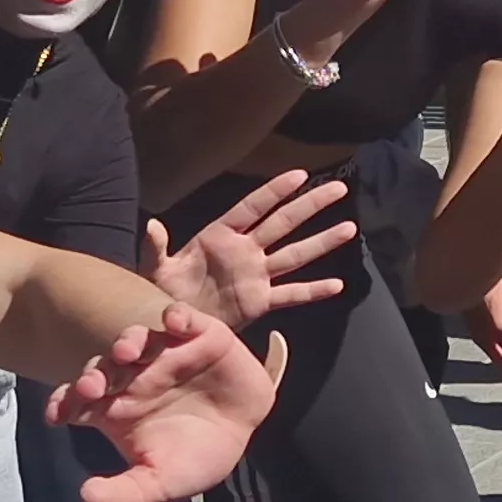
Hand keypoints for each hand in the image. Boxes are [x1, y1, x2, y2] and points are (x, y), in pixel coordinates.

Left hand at [46, 302, 281, 501]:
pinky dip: (177, 316)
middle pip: (103, 369)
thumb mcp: (160, 484)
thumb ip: (125, 495)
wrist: (243, 434)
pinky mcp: (199, 336)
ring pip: (138, 340)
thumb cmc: (194, 457)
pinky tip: (173, 322)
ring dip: (128, 341)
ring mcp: (164, 353)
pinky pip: (184, 319)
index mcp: (115, 407)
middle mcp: (133, 376)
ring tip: (126, 351)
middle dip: (93, 375)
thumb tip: (87, 498)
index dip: (64, 404)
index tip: (56, 415)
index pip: (78, 402)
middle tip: (91, 387)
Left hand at [142, 169, 355, 327]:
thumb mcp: (157, 269)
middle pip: (284, 223)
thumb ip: (156, 247)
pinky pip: (291, 294)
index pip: (254, 208)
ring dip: (321, 242)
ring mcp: (256, 276)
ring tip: (349, 228)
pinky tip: (336, 285)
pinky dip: (313, 291)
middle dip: (310, 206)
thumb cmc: (164, 293)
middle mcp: (245, 251)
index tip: (300, 175)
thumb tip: (151, 224)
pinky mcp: (260, 302)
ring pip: (295, 255)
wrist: (174, 326)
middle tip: (338, 189)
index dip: (276, 191)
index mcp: (221, 236)